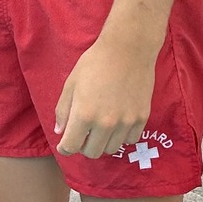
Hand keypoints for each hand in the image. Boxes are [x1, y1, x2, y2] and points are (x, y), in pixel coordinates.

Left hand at [55, 32, 156, 160]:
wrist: (128, 48)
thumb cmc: (95, 62)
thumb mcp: (71, 83)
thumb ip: (63, 110)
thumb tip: (61, 131)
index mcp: (84, 114)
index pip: (71, 147)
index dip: (65, 147)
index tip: (65, 143)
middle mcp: (105, 123)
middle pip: (92, 153)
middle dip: (83, 146)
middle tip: (83, 134)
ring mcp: (126, 122)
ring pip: (111, 149)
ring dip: (103, 142)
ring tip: (101, 127)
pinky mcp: (141, 118)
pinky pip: (130, 140)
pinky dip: (121, 136)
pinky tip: (117, 123)